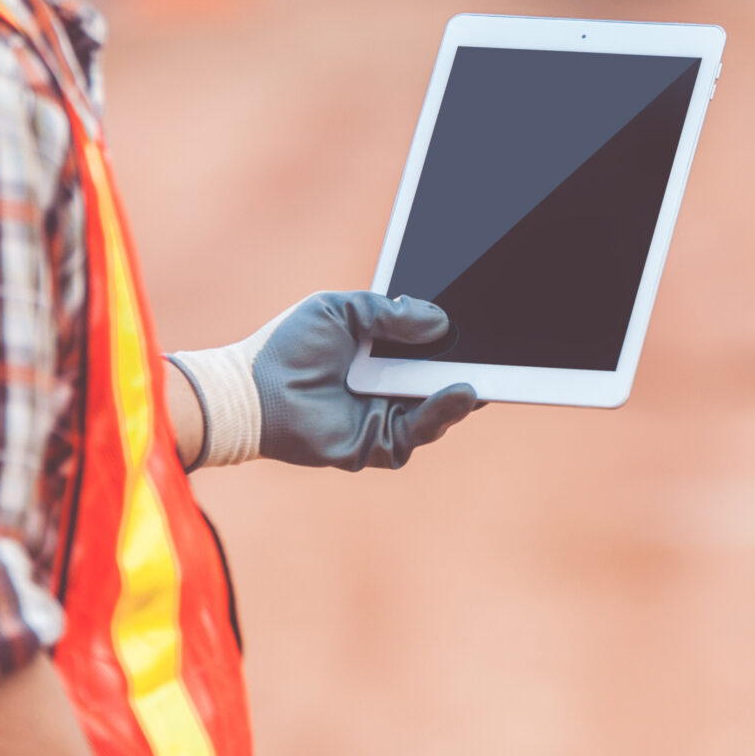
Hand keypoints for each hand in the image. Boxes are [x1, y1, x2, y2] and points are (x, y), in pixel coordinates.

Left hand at [253, 292, 480, 470]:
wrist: (252, 390)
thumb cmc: (289, 346)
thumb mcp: (344, 310)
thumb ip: (390, 312)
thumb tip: (440, 321)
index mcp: (384, 353)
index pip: (433, 348)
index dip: (460, 340)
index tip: (486, 328)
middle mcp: (390, 386)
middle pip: (443, 378)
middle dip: (474, 368)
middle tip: (503, 357)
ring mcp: (386, 417)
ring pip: (439, 409)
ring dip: (461, 394)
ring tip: (478, 379)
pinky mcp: (378, 444)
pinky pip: (419, 431)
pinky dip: (441, 413)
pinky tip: (456, 393)